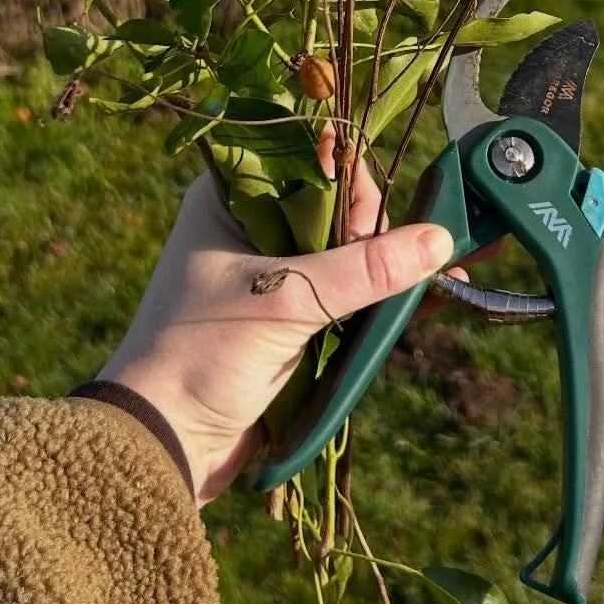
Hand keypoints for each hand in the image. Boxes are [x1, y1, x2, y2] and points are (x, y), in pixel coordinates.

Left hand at [97, 139, 454, 503]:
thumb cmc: (204, 351)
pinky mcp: (289, 320)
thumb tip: (441, 238)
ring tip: (441, 280)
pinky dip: (380, 302)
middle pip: (337, 210)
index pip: (311, 162)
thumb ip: (363, 270)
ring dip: (388, 270)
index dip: (354, 185)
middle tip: (411, 261)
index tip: (374, 225)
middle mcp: (251, 226)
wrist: (162, 442)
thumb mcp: (287, 301)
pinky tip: (427, 302)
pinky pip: (345, 298)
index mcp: (231, 197)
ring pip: (346, 256)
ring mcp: (271, 275)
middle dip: (380, 233)